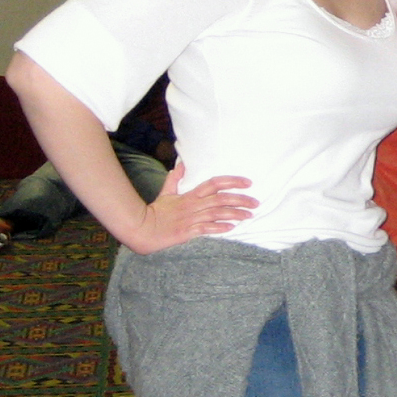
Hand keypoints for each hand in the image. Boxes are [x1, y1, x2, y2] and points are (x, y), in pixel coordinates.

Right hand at [120, 162, 256, 253]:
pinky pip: (205, 229)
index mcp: (190, 195)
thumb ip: (174, 179)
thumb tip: (180, 164)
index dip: (232, 181)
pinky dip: (218, 228)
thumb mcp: (165, 193)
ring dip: (234, 214)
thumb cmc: (156, 212)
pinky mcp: (186, 232)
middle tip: (256, 202)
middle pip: (220, 199)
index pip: (214, 184)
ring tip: (249, 215)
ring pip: (216, 213)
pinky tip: (231, 228)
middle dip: (240, 200)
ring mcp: (190, 219)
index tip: (248, 183)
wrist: (141, 229)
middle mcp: (193, 205)